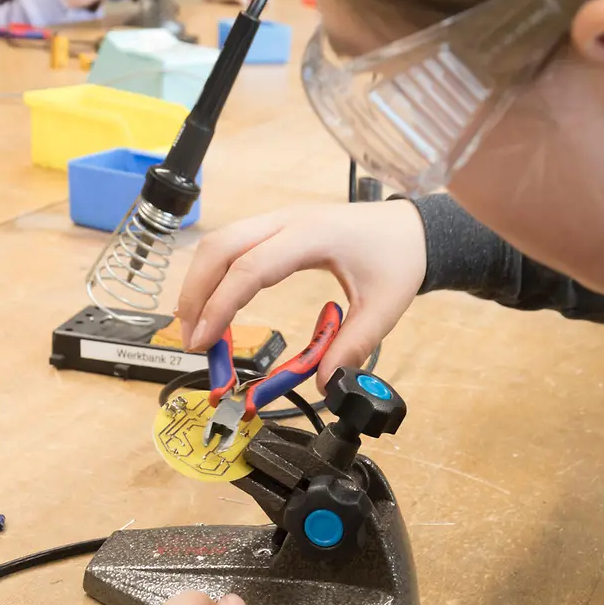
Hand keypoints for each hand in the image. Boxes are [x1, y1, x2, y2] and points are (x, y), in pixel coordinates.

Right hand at [178, 201, 426, 385]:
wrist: (412, 227)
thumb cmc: (399, 258)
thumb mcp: (384, 308)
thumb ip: (353, 347)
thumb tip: (326, 385)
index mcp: (311, 235)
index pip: (249, 268)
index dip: (220, 305)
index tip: (203, 341)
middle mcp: (286, 220)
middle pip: (219, 248)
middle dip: (195, 294)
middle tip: (191, 341)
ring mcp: (278, 220)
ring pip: (218, 242)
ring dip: (199, 283)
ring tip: (197, 329)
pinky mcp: (275, 227)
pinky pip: (232, 245)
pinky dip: (213, 274)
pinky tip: (214, 306)